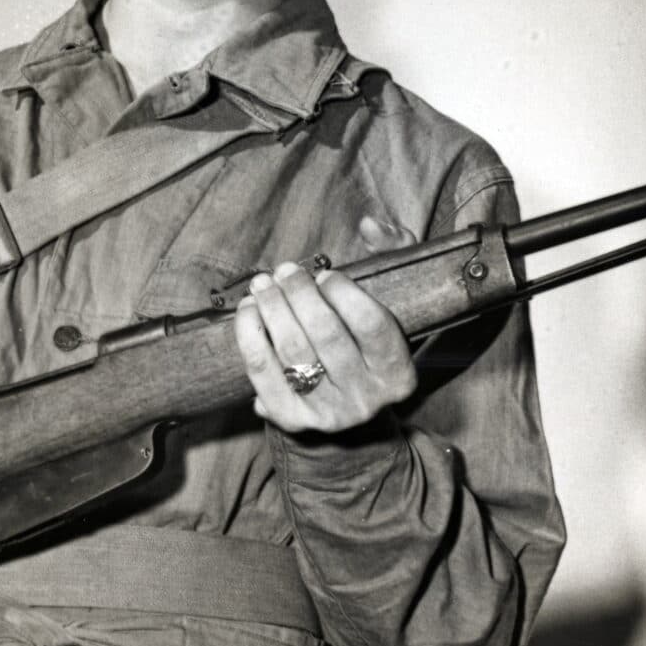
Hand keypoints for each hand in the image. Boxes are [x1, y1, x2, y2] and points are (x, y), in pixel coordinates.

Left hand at [234, 216, 417, 434]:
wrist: (346, 403)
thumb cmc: (366, 338)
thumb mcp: (392, 297)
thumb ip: (393, 251)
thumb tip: (368, 225)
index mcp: (398, 373)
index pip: (372, 327)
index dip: (345, 294)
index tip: (326, 273)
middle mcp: (366, 399)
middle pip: (327, 337)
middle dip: (300, 295)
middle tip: (285, 270)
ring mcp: (328, 414)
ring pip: (293, 353)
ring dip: (272, 309)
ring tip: (262, 284)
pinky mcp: (292, 420)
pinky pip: (262, 372)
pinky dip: (250, 337)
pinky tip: (247, 311)